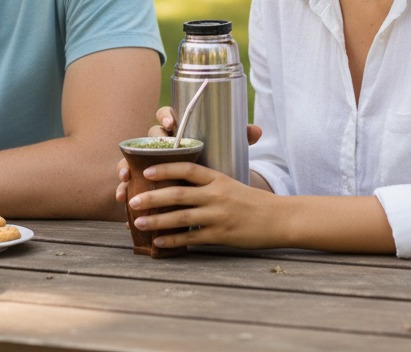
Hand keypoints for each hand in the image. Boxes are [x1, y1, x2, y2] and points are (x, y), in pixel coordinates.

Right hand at [115, 106, 263, 206]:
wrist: (198, 179)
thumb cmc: (209, 158)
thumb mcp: (222, 149)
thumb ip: (237, 138)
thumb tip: (257, 130)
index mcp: (176, 130)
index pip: (166, 115)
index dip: (167, 116)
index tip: (173, 124)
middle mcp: (158, 142)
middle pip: (147, 137)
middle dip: (145, 144)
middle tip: (151, 155)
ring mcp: (147, 160)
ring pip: (132, 159)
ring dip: (126, 167)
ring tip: (125, 179)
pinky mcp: (141, 178)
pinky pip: (129, 180)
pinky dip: (124, 187)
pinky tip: (122, 198)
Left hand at [125, 161, 279, 250]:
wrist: (278, 218)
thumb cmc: (251, 201)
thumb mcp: (230, 183)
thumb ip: (207, 183)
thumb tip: (179, 183)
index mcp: (217, 178)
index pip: (187, 168)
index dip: (165, 168)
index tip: (145, 171)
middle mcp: (216, 194)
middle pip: (178, 194)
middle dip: (152, 197)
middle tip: (132, 200)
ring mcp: (218, 215)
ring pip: (181, 217)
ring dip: (157, 220)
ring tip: (138, 222)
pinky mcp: (221, 235)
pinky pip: (192, 238)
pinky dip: (173, 240)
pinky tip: (158, 243)